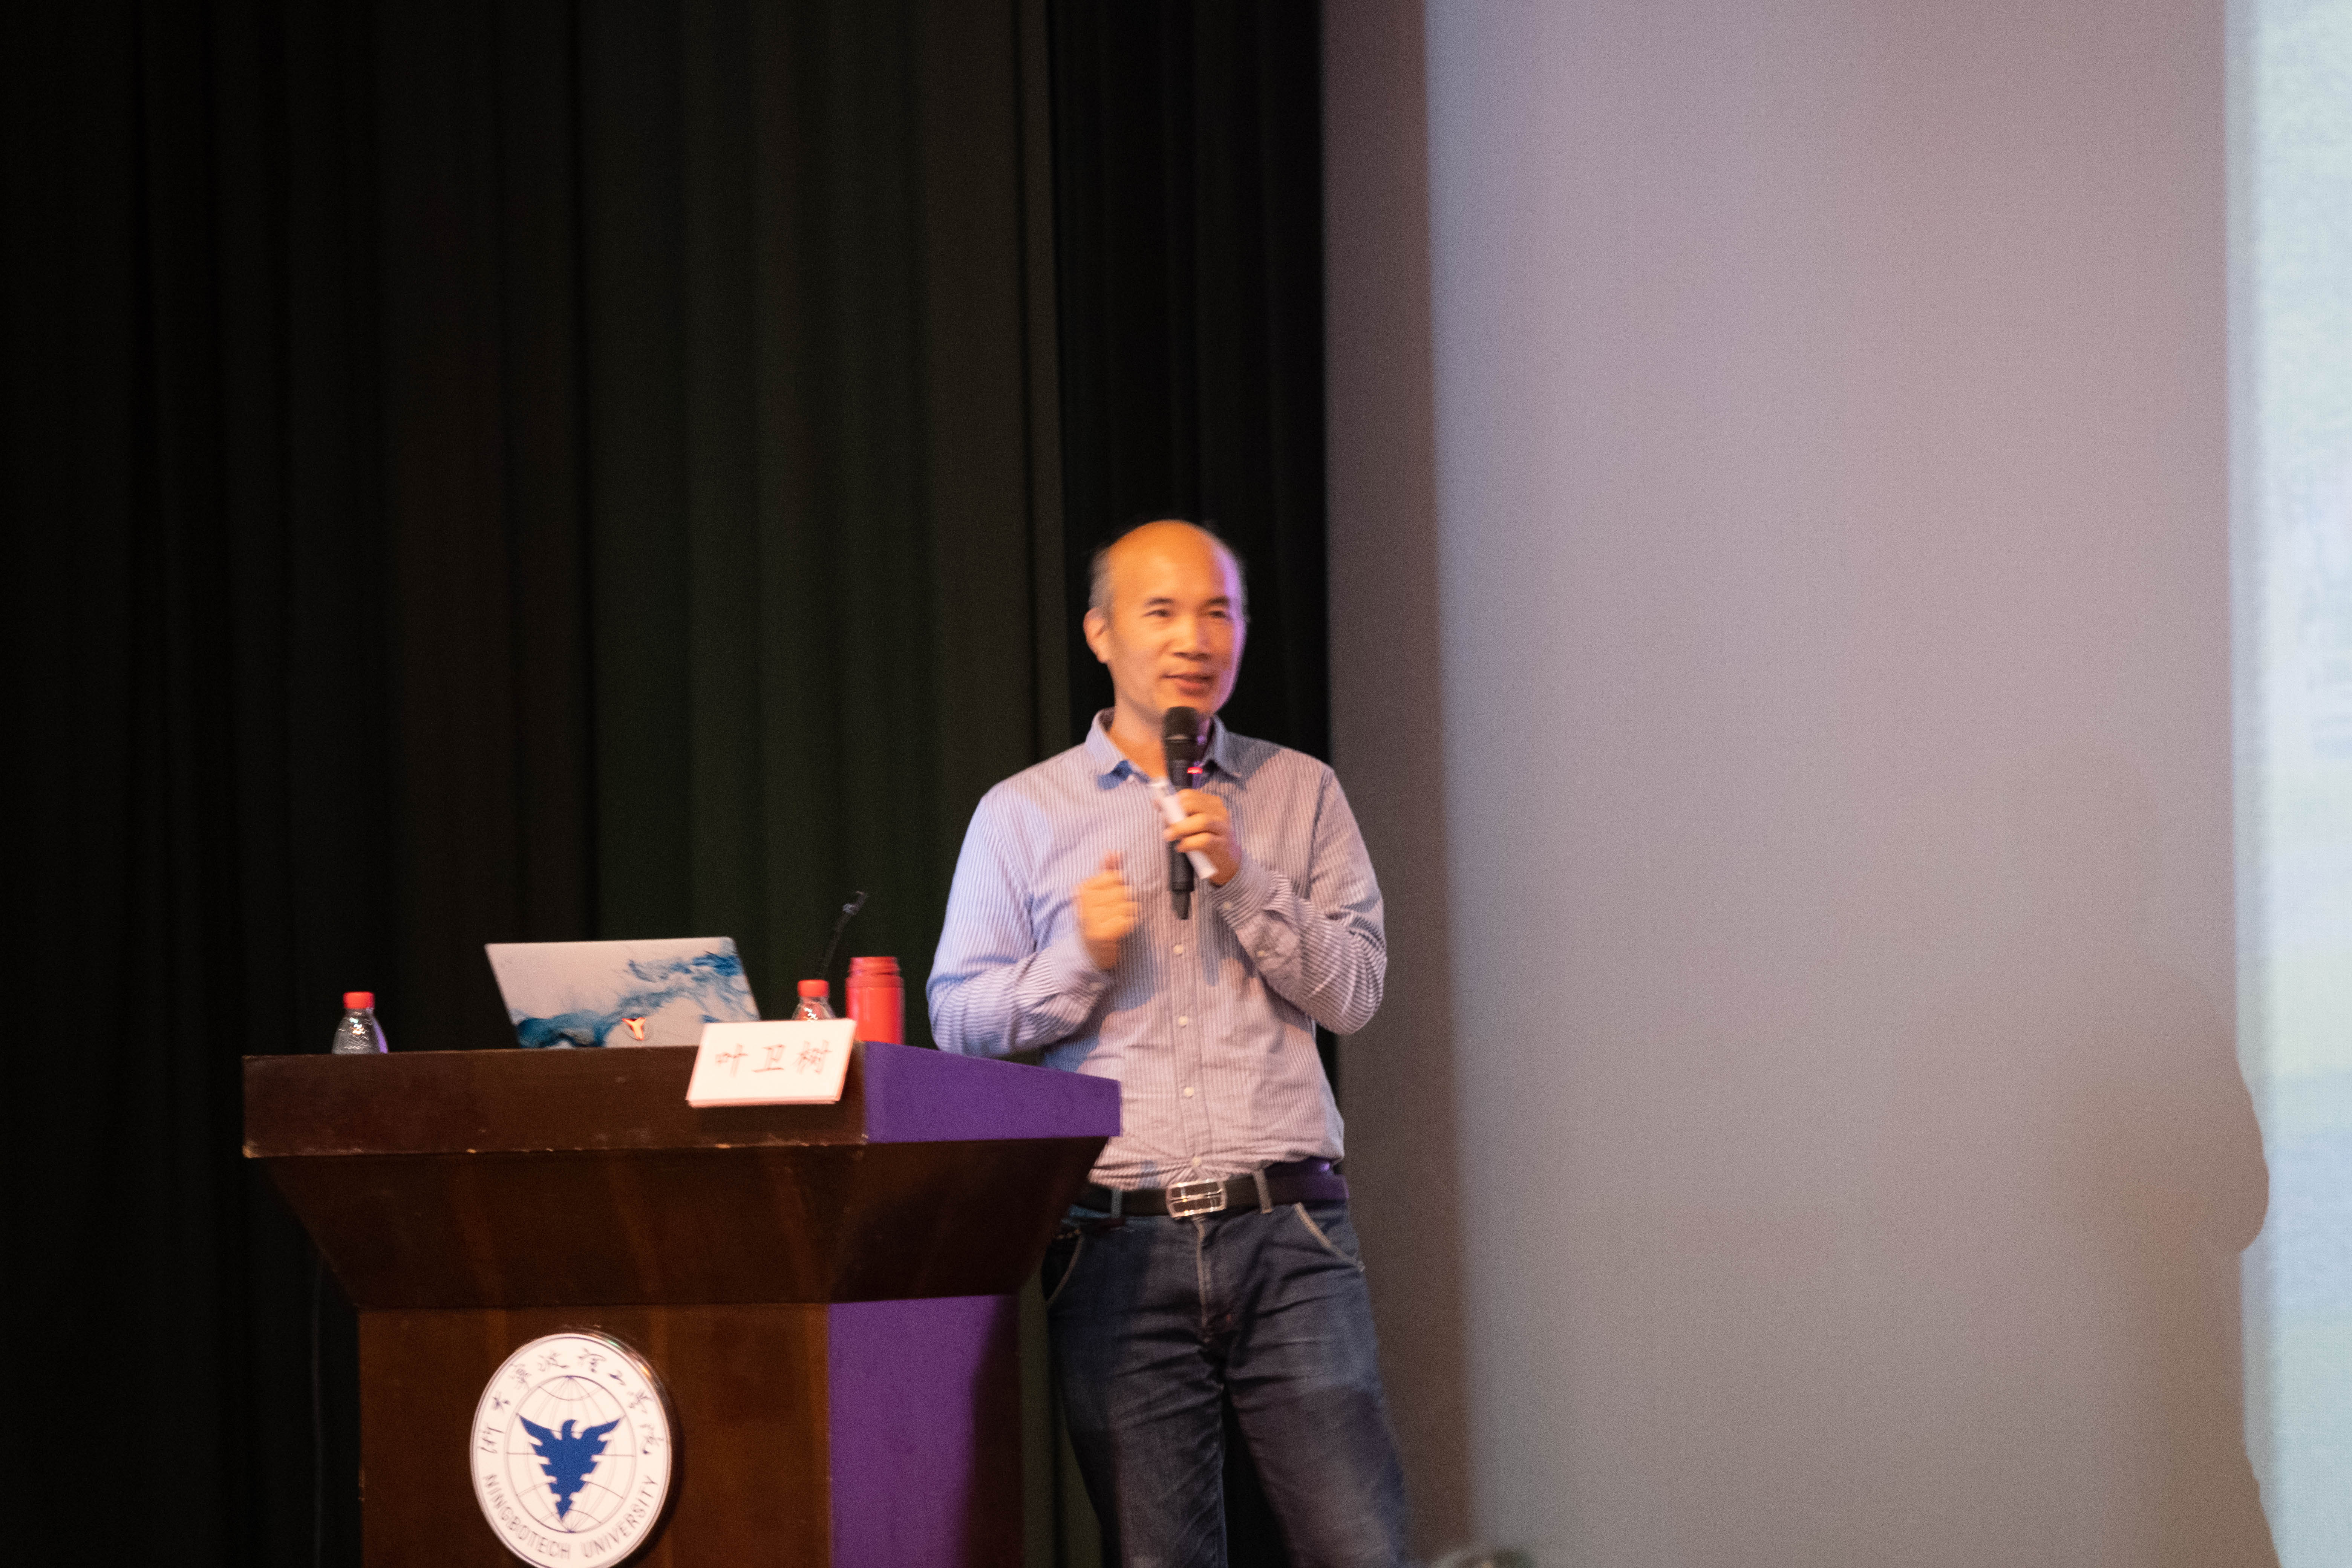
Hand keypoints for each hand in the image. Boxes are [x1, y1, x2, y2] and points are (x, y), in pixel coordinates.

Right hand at [1075, 852, 1138, 970]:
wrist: (1089, 951)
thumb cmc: (1096, 918)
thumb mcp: (1098, 893)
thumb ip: (1107, 871)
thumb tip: (1113, 851)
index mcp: (1082, 889)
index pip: (1115, 877)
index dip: (1119, 887)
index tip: (1109, 899)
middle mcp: (1084, 902)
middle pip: (1122, 891)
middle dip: (1124, 902)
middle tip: (1113, 913)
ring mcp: (1091, 919)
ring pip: (1127, 906)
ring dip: (1127, 915)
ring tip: (1115, 921)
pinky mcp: (1101, 934)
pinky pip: (1127, 921)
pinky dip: (1127, 925)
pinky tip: (1118, 930)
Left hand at [1164, 790, 1239, 885]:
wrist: (1228, 861)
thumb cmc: (1208, 839)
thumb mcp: (1196, 824)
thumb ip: (1181, 814)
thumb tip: (1159, 804)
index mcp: (1212, 803)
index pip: (1189, 795)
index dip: (1172, 800)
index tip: (1160, 806)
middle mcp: (1219, 812)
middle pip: (1194, 805)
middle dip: (1176, 813)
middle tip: (1167, 825)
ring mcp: (1222, 828)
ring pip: (1201, 821)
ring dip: (1181, 828)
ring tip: (1169, 836)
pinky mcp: (1222, 845)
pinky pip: (1204, 840)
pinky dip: (1189, 843)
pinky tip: (1181, 847)